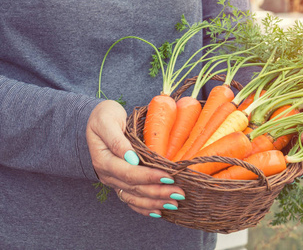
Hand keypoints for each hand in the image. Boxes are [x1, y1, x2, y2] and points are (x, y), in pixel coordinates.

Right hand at [86, 100, 184, 217]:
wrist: (98, 120)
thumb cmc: (104, 116)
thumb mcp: (107, 120)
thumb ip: (117, 139)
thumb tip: (131, 157)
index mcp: (103, 159)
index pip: (128, 172)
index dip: (149, 176)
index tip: (169, 176)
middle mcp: (107, 174)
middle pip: (134, 187)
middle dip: (158, 192)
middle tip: (179, 193)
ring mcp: (113, 180)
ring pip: (134, 197)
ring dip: (155, 202)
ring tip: (174, 204)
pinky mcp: (119, 182)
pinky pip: (131, 199)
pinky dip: (144, 207)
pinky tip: (159, 211)